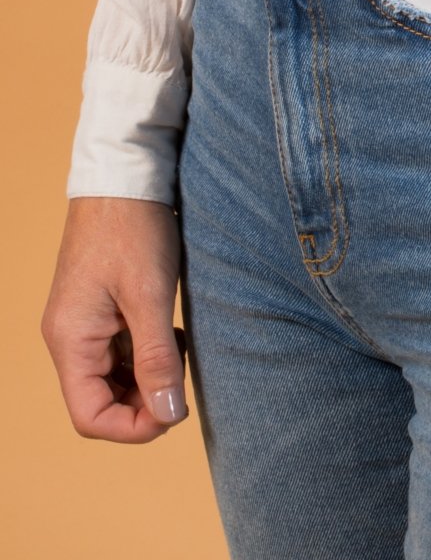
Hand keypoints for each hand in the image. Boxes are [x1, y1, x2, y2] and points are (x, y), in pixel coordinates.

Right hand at [41, 196, 187, 442]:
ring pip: (114, 377)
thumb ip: (157, 357)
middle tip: (185, 377)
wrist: (126, 178)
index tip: (176, 410)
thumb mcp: (151, 296)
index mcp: (71, 340)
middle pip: (101, 400)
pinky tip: (174, 333)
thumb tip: (168, 415)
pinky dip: (149, 353)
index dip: (133, 427)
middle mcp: (70, 338)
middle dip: (144, 401)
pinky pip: (121, 351)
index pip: (90, 416)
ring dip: (149, 376)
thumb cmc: (134, 230)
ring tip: (180, 350)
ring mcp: (86, 323)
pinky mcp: (103, 308)